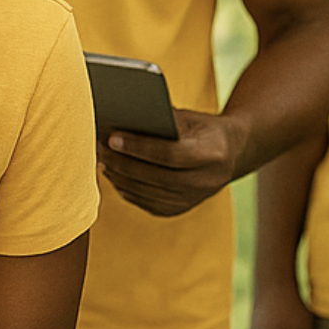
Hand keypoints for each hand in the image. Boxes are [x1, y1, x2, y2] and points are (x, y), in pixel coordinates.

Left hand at [100, 109, 251, 216]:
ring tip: (101, 160)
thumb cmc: (203, 129)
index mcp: (212, 154)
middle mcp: (205, 182)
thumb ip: (163, 121)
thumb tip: (122, 120)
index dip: (139, 147)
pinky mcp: (179, 210)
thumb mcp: (190, 118)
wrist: (230, 154)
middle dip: (122, 162)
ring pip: (148, 192)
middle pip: (155, 176)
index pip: (169, 154)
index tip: (112, 138)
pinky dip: (127, 189)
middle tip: (98, 149)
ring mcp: (193, 200)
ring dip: (120, 177)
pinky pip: (147, 202)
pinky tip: (114, 175)